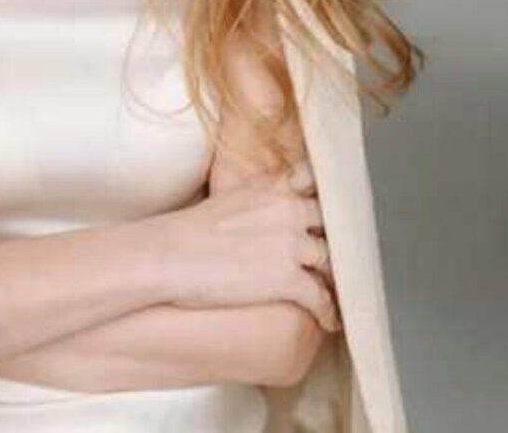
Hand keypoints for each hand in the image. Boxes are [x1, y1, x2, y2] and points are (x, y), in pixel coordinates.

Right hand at [148, 182, 341, 331]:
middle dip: (336, 242)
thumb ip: (259, 199)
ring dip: (335, 279)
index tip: (332, 216)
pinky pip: (322, 297)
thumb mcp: (228, 200)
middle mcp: (289, 211)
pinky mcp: (290, 279)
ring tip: (337, 292)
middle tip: (339, 259)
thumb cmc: (187, 232)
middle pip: (332, 225)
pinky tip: (328, 320)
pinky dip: (328, 311)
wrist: (168, 256)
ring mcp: (292, 245)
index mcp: (273, 189)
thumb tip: (267, 209)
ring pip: (332, 262)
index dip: (328, 201)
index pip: (317, 186)